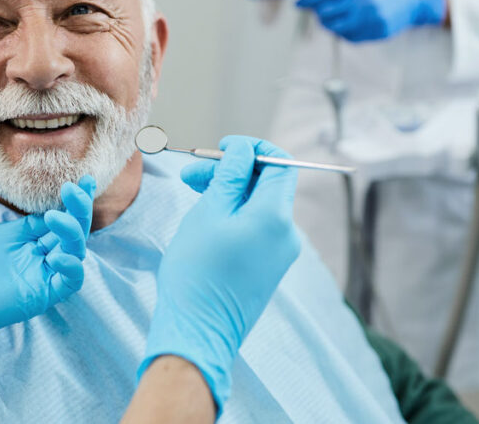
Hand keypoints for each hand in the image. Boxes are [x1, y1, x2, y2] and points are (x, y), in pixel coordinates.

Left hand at [0, 174, 95, 380]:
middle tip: (76, 188)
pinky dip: (72, 268)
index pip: (50, 217)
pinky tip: (58, 253)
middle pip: (67, 232)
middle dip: (78, 209)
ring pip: (72, 254)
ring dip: (74, 232)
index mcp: (9, 237)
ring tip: (54, 216)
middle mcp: (24, 256)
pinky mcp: (31, 297)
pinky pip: (67, 284)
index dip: (68, 200)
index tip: (79, 179)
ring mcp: (30, 277)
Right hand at [139, 137, 299, 412]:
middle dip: (232, 171)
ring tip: (192, 192)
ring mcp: (280, 252)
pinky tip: (206, 216)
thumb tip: (243, 151)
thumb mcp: (209, 213)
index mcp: (275, 216)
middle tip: (192, 173)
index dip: (252, 149)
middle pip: (267, 184)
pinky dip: (234, 214)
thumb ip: (230, 176)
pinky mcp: (268, 266)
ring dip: (229, 192)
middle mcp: (286, 233)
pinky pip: (257, 227)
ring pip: (259, 206)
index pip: (279, 163)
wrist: (198, 331)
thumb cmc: (197, 272)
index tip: (222, 147)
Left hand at [296, 0, 445, 41]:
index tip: (298, 4)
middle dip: (321, 15)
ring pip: (337, 30)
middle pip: (326, 16)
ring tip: (341, 19)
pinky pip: (351, 38)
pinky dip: (347, 34)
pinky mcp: (377, 32)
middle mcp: (362, 3)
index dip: (307, 1)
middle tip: (325, 13)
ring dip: (333, 26)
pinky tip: (354, 26)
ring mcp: (370, 19)